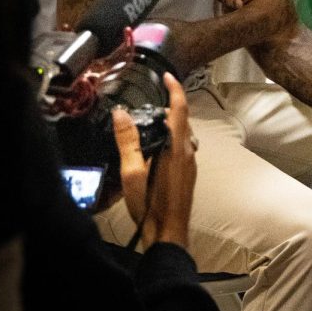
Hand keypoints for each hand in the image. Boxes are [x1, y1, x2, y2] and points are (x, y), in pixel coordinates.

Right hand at [112, 72, 196, 249]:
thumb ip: (127, 142)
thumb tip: (121, 114)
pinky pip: (182, 147)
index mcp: (177, 150)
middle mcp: (188, 153)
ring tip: (151, 120)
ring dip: (171, 123)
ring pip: (183, 134)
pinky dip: (172, 138)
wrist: (169, 235)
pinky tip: (156, 148)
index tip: (167, 75)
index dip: (175, 89)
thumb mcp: (132, 174)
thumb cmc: (150, 208)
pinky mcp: (189, 174)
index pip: (180, 109)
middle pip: (183, 120)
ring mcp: (191, 164)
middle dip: (170, 105)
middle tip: (153, 97)